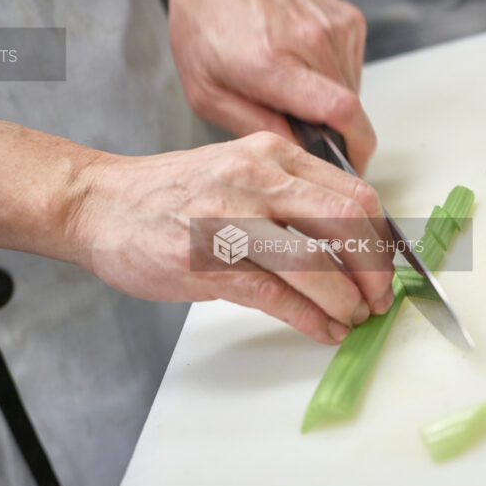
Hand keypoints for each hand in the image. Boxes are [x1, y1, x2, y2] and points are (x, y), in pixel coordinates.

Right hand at [73, 132, 395, 343]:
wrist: (100, 203)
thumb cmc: (170, 193)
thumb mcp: (238, 169)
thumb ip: (290, 191)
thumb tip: (350, 236)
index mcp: (271, 155)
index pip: (353, 192)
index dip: (381, 237)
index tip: (386, 264)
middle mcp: (256, 181)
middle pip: (345, 223)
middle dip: (374, 270)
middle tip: (380, 297)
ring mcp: (230, 222)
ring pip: (314, 265)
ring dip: (346, 300)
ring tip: (354, 318)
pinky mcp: (207, 264)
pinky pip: (276, 296)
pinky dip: (311, 319)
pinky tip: (324, 330)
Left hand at [166, 0, 377, 173]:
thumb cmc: (206, 25)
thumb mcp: (206, 93)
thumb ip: (254, 128)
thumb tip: (298, 154)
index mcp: (271, 63)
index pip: (340, 110)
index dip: (355, 147)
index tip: (350, 167)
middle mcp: (310, 41)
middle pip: (349, 110)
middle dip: (331, 129)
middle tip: (294, 120)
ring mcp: (334, 27)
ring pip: (353, 91)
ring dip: (329, 102)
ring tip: (291, 83)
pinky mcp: (349, 19)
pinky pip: (352, 69)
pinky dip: (332, 77)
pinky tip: (302, 62)